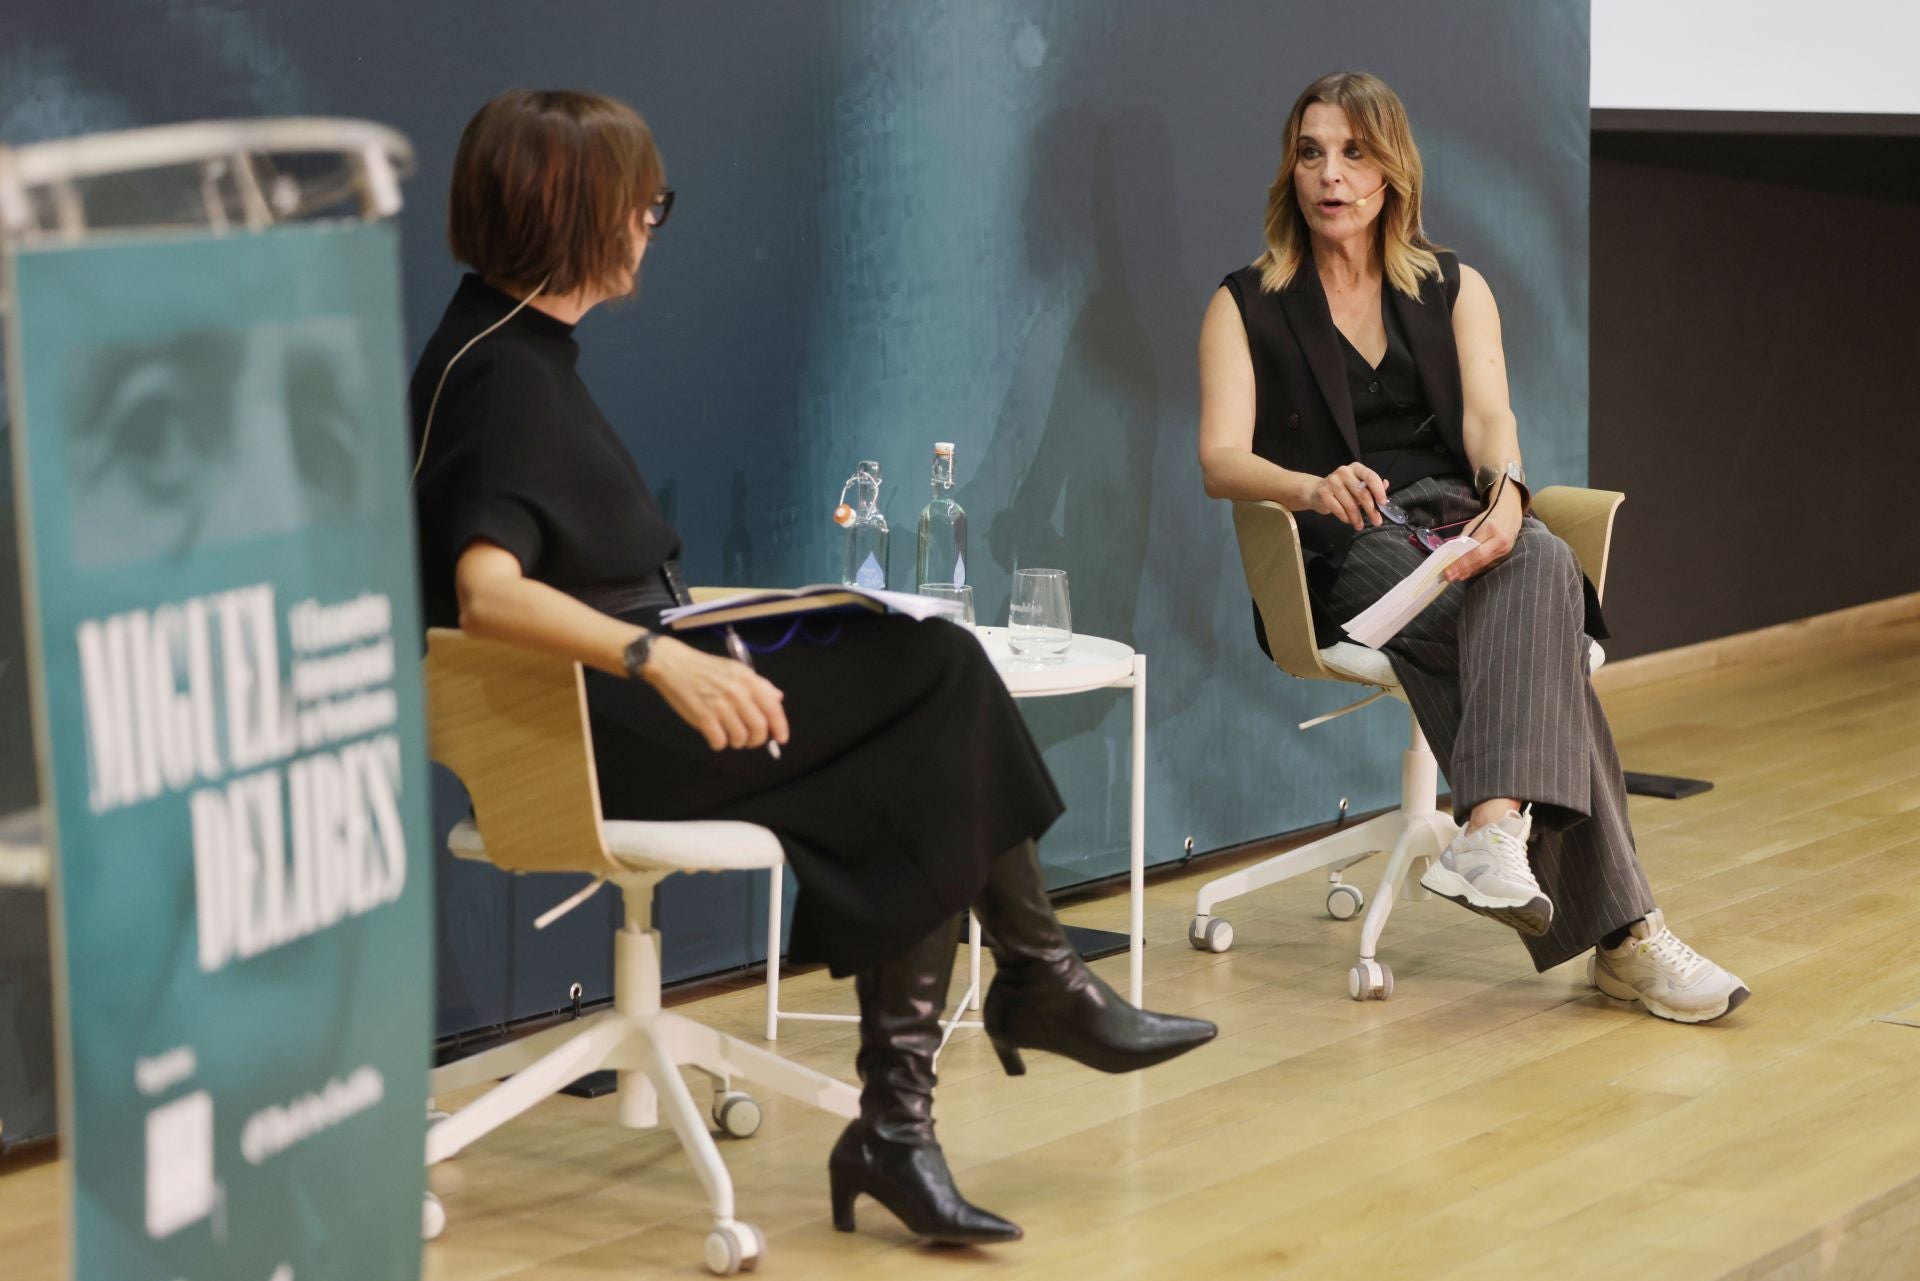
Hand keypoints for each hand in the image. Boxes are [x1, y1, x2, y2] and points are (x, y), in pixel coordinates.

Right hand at [640, 636, 789, 750]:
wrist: (674, 665)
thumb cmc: (706, 668)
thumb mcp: (736, 669)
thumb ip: (759, 684)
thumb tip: (778, 698)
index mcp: (748, 680)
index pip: (773, 709)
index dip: (780, 727)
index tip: (781, 739)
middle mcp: (737, 694)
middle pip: (759, 728)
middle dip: (757, 740)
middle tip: (751, 741)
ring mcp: (720, 706)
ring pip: (740, 738)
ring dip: (738, 742)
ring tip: (731, 736)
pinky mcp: (703, 718)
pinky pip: (720, 741)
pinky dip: (719, 744)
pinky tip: (715, 736)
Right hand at [1303, 463, 1389, 530]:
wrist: (1316, 491)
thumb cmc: (1342, 489)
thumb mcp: (1358, 485)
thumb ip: (1372, 486)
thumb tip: (1386, 485)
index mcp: (1356, 468)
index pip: (1370, 477)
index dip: (1378, 490)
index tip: (1383, 504)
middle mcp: (1344, 471)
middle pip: (1361, 492)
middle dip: (1371, 510)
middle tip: (1377, 522)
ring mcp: (1332, 481)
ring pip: (1350, 504)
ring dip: (1357, 518)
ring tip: (1360, 525)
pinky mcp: (1323, 492)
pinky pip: (1338, 509)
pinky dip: (1345, 517)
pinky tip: (1348, 521)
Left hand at [1446, 484, 1522, 582]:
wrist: (1511, 515)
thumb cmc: (1490, 517)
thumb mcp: (1475, 522)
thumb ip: (1465, 537)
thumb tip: (1452, 552)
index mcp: (1491, 529)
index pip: (1473, 549)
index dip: (1460, 561)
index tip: (1447, 570)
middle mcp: (1500, 541)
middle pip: (1479, 559)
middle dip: (1462, 569)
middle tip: (1448, 577)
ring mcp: (1505, 550)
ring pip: (1484, 564)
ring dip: (1468, 572)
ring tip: (1454, 578)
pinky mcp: (1505, 556)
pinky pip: (1488, 565)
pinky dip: (1476, 570)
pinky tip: (1465, 575)